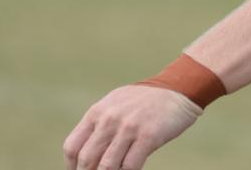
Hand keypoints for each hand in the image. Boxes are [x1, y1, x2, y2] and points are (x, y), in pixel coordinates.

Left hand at [63, 85, 200, 169]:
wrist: (178, 90)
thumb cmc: (145, 101)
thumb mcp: (115, 105)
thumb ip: (99, 125)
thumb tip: (83, 155)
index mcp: (98, 112)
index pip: (73, 146)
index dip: (72, 166)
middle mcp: (110, 119)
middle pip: (87, 159)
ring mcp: (129, 128)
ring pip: (107, 166)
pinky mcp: (149, 136)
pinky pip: (131, 166)